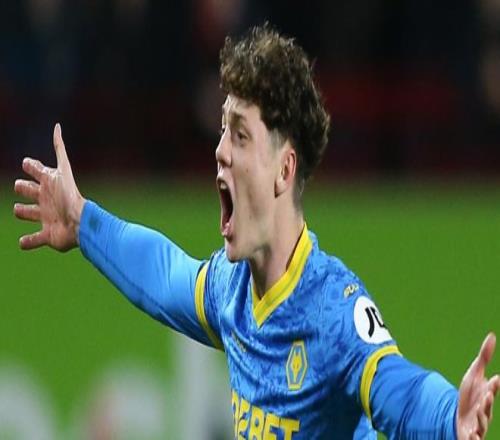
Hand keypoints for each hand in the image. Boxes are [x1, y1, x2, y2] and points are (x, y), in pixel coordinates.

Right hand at [14, 123, 84, 251]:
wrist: (79, 223)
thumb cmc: (69, 196)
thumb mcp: (63, 170)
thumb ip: (60, 148)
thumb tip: (57, 125)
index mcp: (49, 184)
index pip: (34, 171)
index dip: (30, 166)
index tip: (28, 164)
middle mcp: (46, 199)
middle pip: (27, 190)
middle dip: (22, 188)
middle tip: (23, 188)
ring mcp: (46, 218)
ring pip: (26, 213)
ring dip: (22, 212)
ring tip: (22, 210)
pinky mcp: (47, 236)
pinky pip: (33, 240)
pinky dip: (27, 242)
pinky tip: (24, 241)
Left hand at [457, 333, 499, 438]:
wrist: (459, 416)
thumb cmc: (471, 395)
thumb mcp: (474, 374)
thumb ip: (484, 357)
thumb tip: (492, 335)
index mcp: (486, 395)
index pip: (491, 389)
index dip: (493, 385)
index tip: (495, 378)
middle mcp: (485, 411)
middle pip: (487, 407)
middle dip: (488, 402)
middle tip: (487, 395)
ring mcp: (478, 424)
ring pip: (482, 423)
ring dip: (481, 418)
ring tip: (478, 411)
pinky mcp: (469, 435)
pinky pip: (472, 438)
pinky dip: (473, 438)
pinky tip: (471, 434)